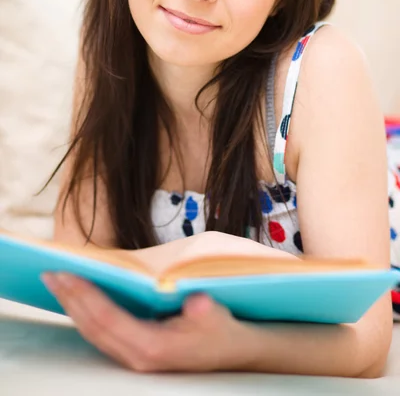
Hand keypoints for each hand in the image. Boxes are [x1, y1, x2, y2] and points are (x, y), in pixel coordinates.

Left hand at [41, 273, 258, 371]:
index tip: (66, 275)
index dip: (86, 297)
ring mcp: (133, 357)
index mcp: (153, 348)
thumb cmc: (221, 331)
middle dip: (70, 299)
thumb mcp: (217, 317)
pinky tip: (76, 297)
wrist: (231, 353)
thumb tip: (196, 301)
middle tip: (50, 273)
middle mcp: (137, 357)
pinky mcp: (133, 351)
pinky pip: (100, 333)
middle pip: (93, 327)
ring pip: (92, 332)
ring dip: (72, 306)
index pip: (109, 320)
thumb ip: (205, 311)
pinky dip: (84, 313)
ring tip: (56, 282)